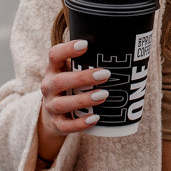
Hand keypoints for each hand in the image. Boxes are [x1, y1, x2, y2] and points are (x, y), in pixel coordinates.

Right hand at [36, 39, 108, 157]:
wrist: (52, 114)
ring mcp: (50, 106)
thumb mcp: (71, 71)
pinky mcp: (56, 124)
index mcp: (53, 70)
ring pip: (62, 104)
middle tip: (105, 74)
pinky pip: (66, 126)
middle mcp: (49, 87)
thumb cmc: (70, 86)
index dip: (67, 49)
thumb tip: (121, 52)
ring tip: (104, 95)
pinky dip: (80, 124)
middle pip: (60, 81)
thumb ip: (88, 62)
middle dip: (83, 78)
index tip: (85, 44)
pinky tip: (95, 118)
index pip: (54, 55)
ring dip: (83, 100)